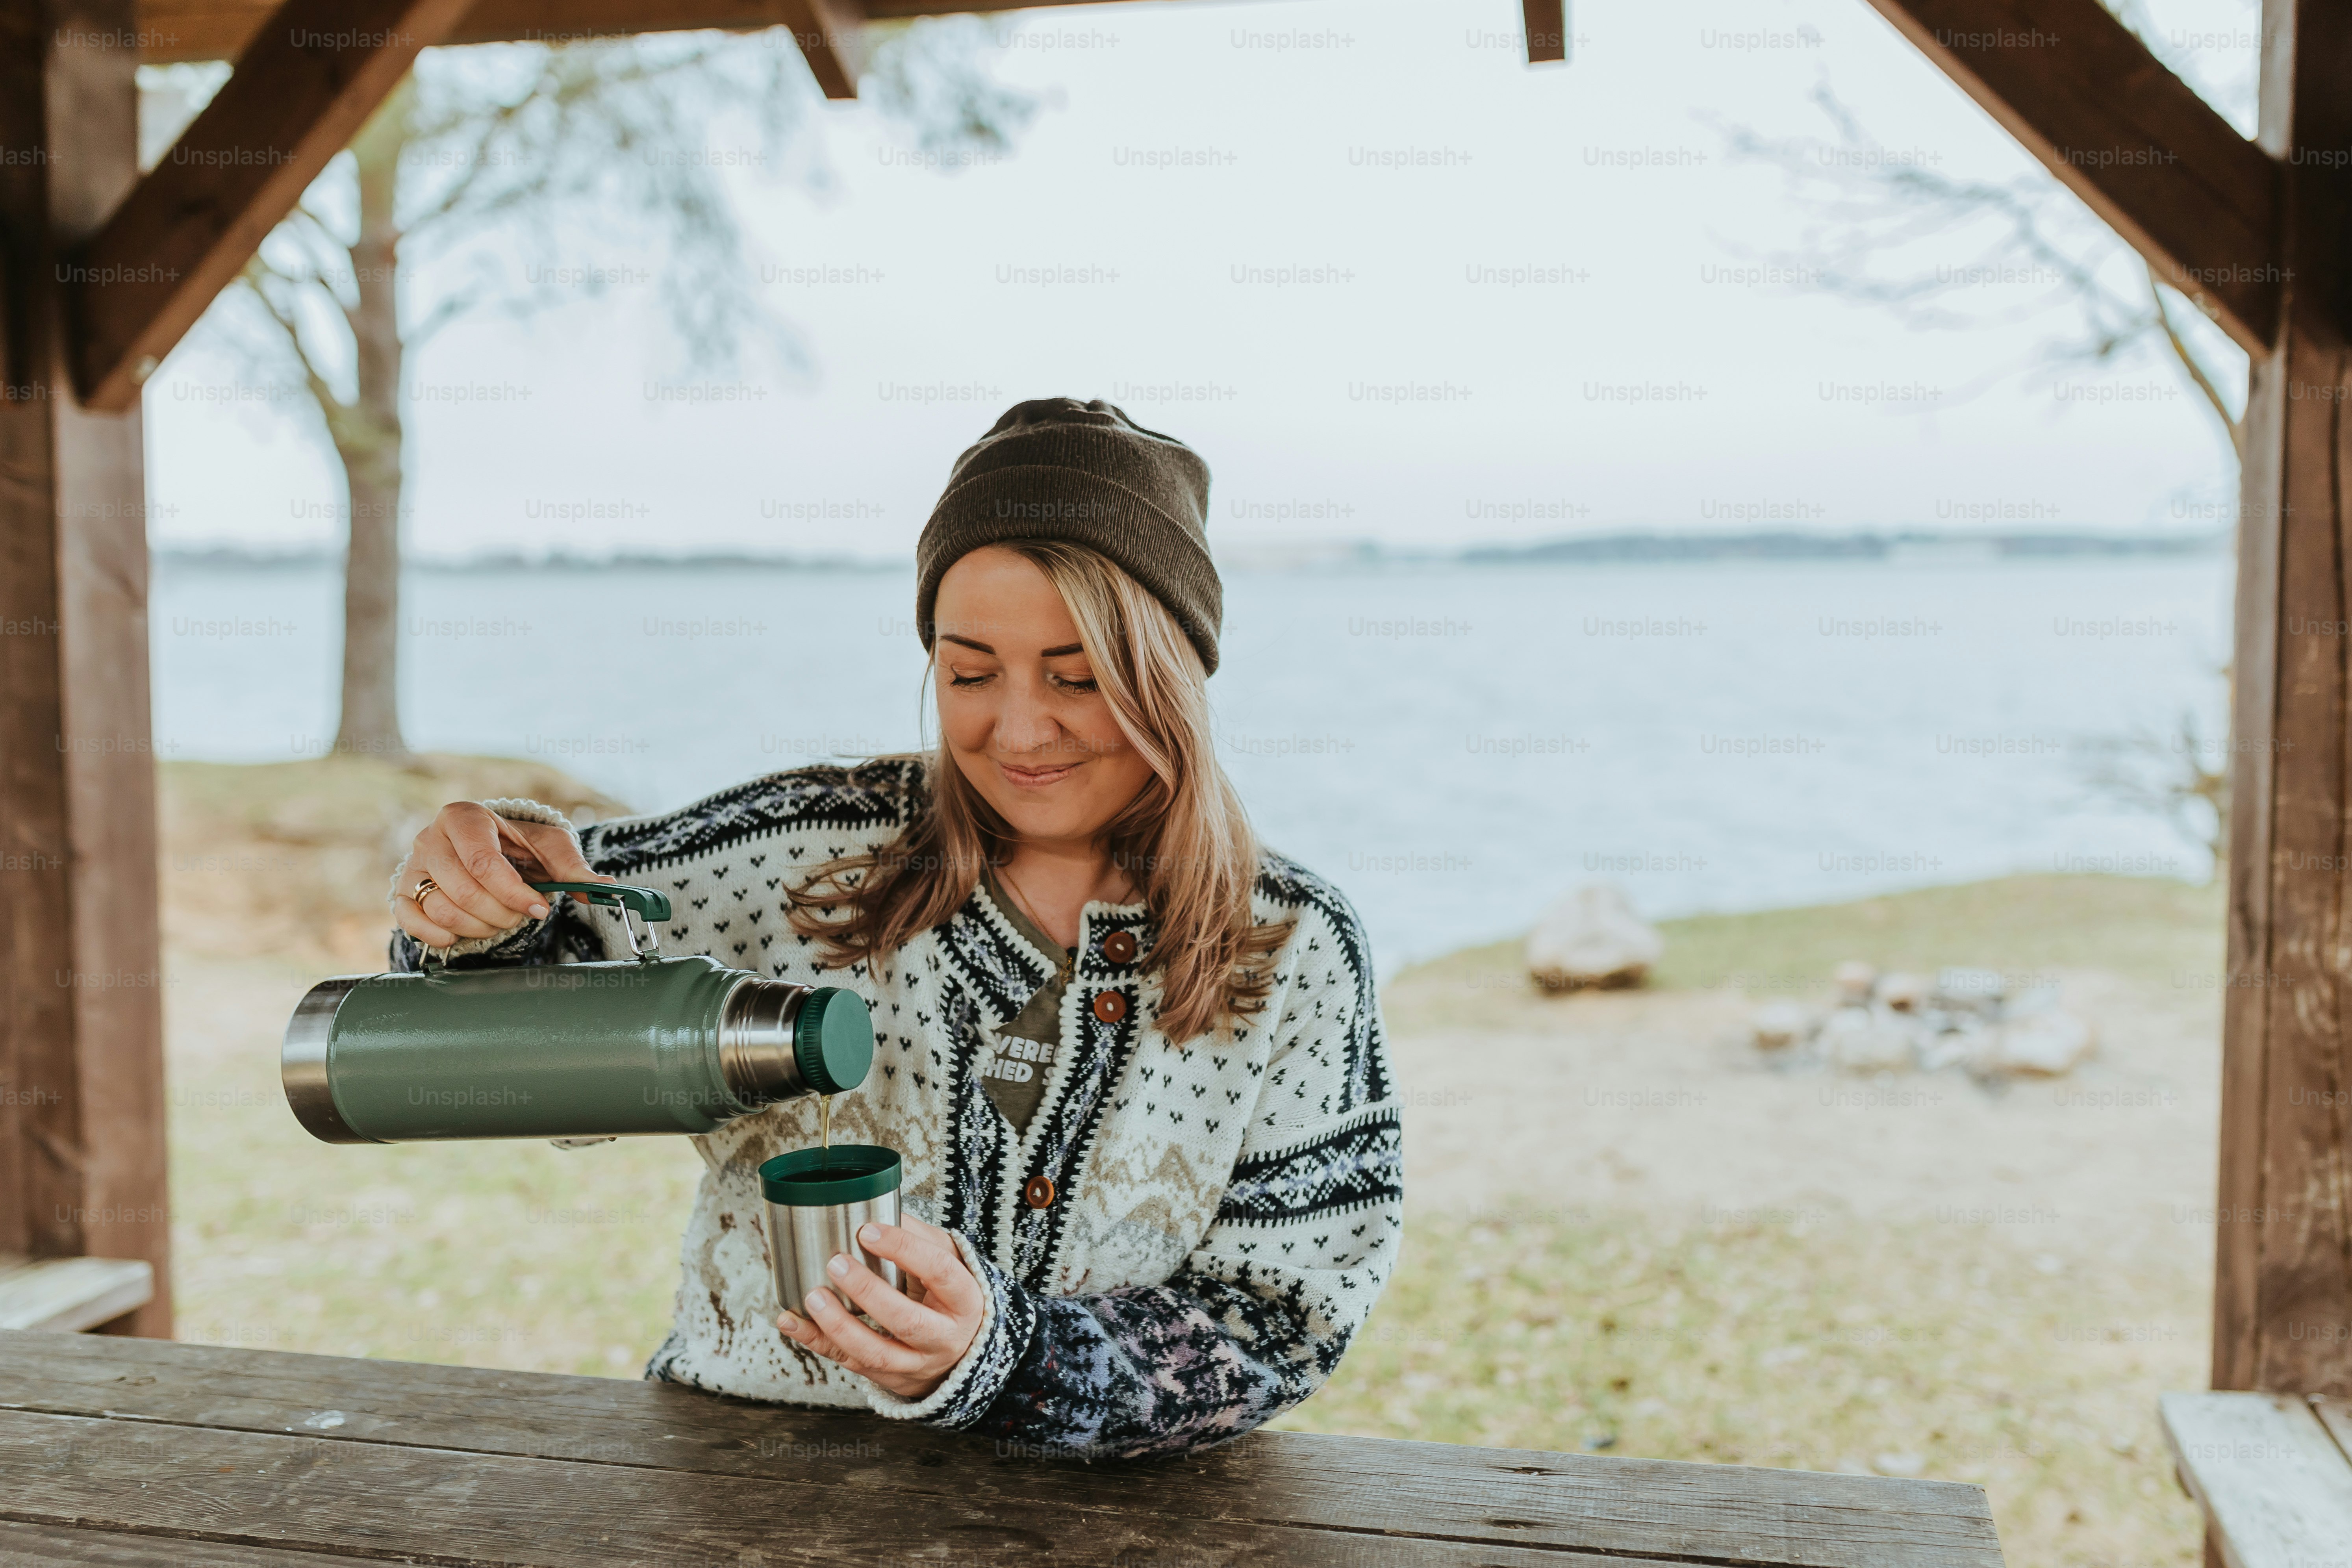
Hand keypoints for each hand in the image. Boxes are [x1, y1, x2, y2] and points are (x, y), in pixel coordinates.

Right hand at [394, 801, 611, 947]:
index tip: (540, 908)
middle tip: (521, 914)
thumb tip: (605, 887)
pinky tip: (465, 931)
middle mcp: (430, 838)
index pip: (483, 862)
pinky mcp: (401, 894)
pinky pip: (413, 924)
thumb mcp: (549, 847)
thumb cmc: (517, 846)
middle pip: (463, 890)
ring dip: (479, 926)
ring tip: (499, 919)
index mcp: (465, 817)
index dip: (514, 892)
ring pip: (441, 909)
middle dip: (501, 912)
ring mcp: (411, 867)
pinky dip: (443, 935)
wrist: (483, 851)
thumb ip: (573, 866)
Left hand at [776, 1215, 984, 1400]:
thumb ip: (919, 1236)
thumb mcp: (948, 1261)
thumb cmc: (948, 1297)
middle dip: (868, 1292)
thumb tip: (877, 1210)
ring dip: (839, 1326)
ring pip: (877, 1352)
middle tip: (836, 1263)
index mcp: (964, 1300)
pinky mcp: (888, 1377)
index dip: (905, 1249)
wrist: (961, 1353)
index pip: (940, 1271)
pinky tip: (791, 1321)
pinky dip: (817, 1341)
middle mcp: (944, 1337)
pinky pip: (849, 1362)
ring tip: (813, 1297)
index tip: (868, 1230)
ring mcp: (915, 1362)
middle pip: (907, 1320)